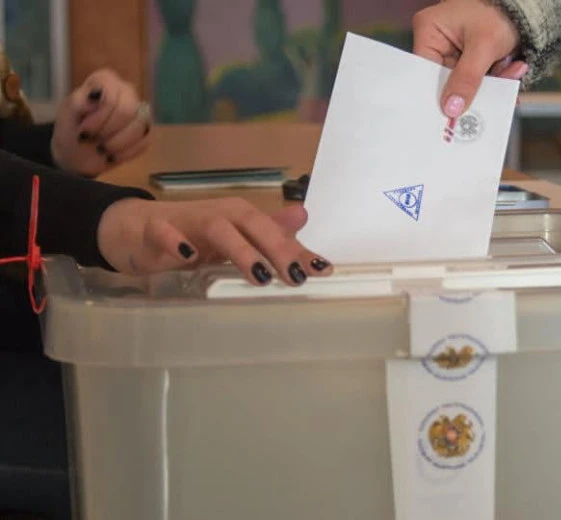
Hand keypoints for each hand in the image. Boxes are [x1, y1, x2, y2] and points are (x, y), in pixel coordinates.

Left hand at [51, 69, 151, 176]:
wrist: (76, 152)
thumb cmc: (70, 128)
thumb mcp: (66, 114)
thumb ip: (78, 101)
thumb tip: (95, 96)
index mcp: (106, 81)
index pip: (111, 97)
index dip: (99, 117)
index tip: (84, 130)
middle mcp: (127, 92)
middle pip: (128, 111)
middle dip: (107, 131)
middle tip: (92, 139)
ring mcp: (139, 112)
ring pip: (140, 127)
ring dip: (116, 144)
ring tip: (101, 149)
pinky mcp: (146, 132)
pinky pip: (144, 142)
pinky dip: (124, 153)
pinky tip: (111, 154)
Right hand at [97, 197, 332, 285]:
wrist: (134, 228)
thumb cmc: (192, 236)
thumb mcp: (234, 238)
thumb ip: (267, 232)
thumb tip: (304, 218)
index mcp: (239, 217)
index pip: (274, 231)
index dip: (297, 250)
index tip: (321, 271)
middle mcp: (219, 214)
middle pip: (252, 224)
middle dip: (276, 248)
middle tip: (295, 277)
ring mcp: (187, 221)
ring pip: (218, 228)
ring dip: (240, 250)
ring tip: (259, 276)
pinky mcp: (155, 230)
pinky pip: (165, 233)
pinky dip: (177, 243)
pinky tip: (189, 258)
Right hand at [412, 0, 526, 117]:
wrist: (530, 5)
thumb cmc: (502, 9)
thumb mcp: (484, 46)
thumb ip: (467, 78)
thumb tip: (451, 109)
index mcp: (429, 30)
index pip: (425, 72)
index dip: (437, 94)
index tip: (451, 113)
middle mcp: (439, 42)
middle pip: (447, 80)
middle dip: (473, 88)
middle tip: (491, 96)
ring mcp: (456, 50)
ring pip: (466, 82)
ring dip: (491, 82)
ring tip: (512, 70)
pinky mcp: (472, 57)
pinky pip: (479, 78)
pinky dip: (497, 77)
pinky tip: (513, 68)